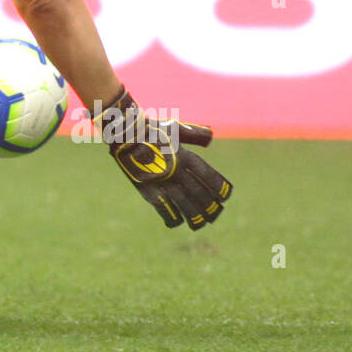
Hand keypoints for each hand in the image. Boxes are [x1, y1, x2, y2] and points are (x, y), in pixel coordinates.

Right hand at [95, 90, 231, 230]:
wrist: (124, 133)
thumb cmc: (151, 128)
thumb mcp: (174, 127)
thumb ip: (194, 133)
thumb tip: (211, 137)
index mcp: (184, 156)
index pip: (207, 176)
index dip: (219, 187)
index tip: (226, 196)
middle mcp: (176, 171)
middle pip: (198, 193)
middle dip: (210, 206)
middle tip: (216, 214)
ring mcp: (162, 181)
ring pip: (184, 204)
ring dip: (195, 216)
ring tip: (201, 224)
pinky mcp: (148, 189)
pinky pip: (163, 208)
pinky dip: (172, 217)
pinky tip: (178, 223)